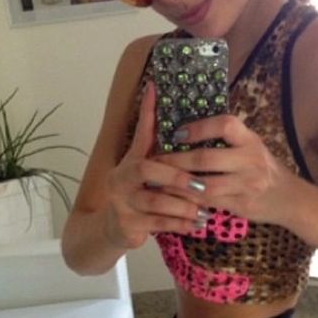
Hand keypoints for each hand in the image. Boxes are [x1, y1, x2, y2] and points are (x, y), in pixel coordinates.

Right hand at [103, 82, 211, 248]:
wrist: (112, 229)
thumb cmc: (137, 196)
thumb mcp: (146, 171)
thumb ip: (156, 146)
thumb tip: (163, 105)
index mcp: (129, 162)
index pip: (139, 132)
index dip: (147, 112)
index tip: (154, 88)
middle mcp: (121, 178)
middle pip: (145, 169)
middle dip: (176, 176)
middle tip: (202, 183)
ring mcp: (121, 202)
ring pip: (155, 201)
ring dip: (183, 205)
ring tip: (205, 210)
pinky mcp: (127, 224)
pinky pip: (158, 223)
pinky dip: (180, 225)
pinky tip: (198, 224)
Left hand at [152, 115, 298, 224]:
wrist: (289, 198)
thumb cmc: (263, 167)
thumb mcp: (251, 146)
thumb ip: (228, 139)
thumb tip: (188, 129)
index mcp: (251, 140)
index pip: (224, 125)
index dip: (199, 128)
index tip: (177, 133)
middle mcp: (250, 160)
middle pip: (206, 158)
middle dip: (176, 159)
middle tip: (155, 159)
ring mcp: (246, 185)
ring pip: (204, 184)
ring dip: (177, 183)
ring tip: (158, 180)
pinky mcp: (241, 204)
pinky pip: (208, 202)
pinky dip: (188, 198)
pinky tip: (173, 195)